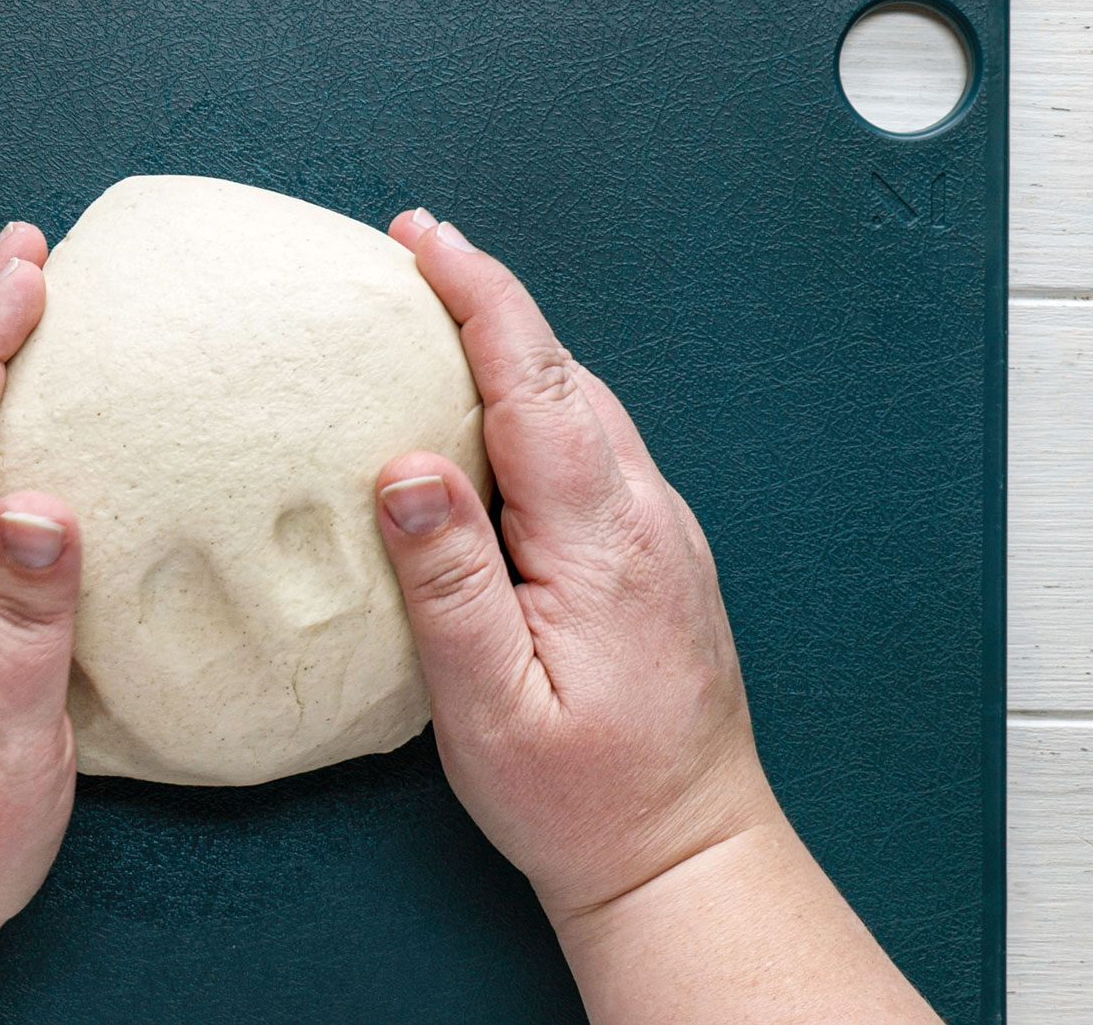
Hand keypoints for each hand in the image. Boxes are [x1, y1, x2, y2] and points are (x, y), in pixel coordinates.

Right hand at [372, 211, 772, 920]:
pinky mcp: (653, 551)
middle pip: (564, 372)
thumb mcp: (490, 706)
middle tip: (408, 252)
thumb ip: (448, 582)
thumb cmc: (583, 797)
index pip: (535, 381)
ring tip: (435, 311)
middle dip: (487, 300)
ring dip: (513, 347)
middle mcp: (643, 513)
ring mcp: (658, 529)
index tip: (422, 237)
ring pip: (583, 404)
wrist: (686, 854)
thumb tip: (405, 466)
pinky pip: (591, 445)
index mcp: (600, 538)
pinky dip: (536, 400)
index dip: (477, 296)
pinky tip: (491, 413)